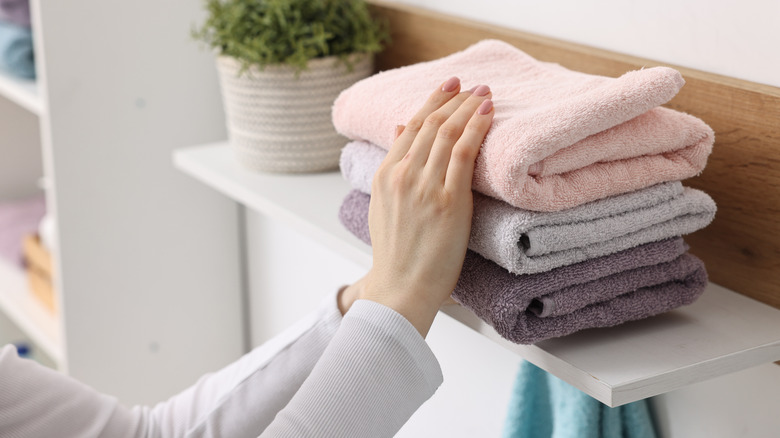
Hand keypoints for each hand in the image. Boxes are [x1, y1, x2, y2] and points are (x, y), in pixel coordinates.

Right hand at [349, 77, 493, 336]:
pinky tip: (488, 114)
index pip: (409, 127)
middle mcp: (402, 175)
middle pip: (430, 124)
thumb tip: (396, 131)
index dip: (431, 102)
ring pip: (447, 133)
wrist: (400, 289)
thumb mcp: (382, 206)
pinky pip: (464, 152)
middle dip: (453, 99)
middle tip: (471, 85)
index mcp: (384, 176)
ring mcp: (424, 186)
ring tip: (484, 94)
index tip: (448, 87)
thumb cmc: (395, 255)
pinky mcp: (448, 200)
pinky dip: (476, 128)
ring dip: (467, 107)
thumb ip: (391, 168)